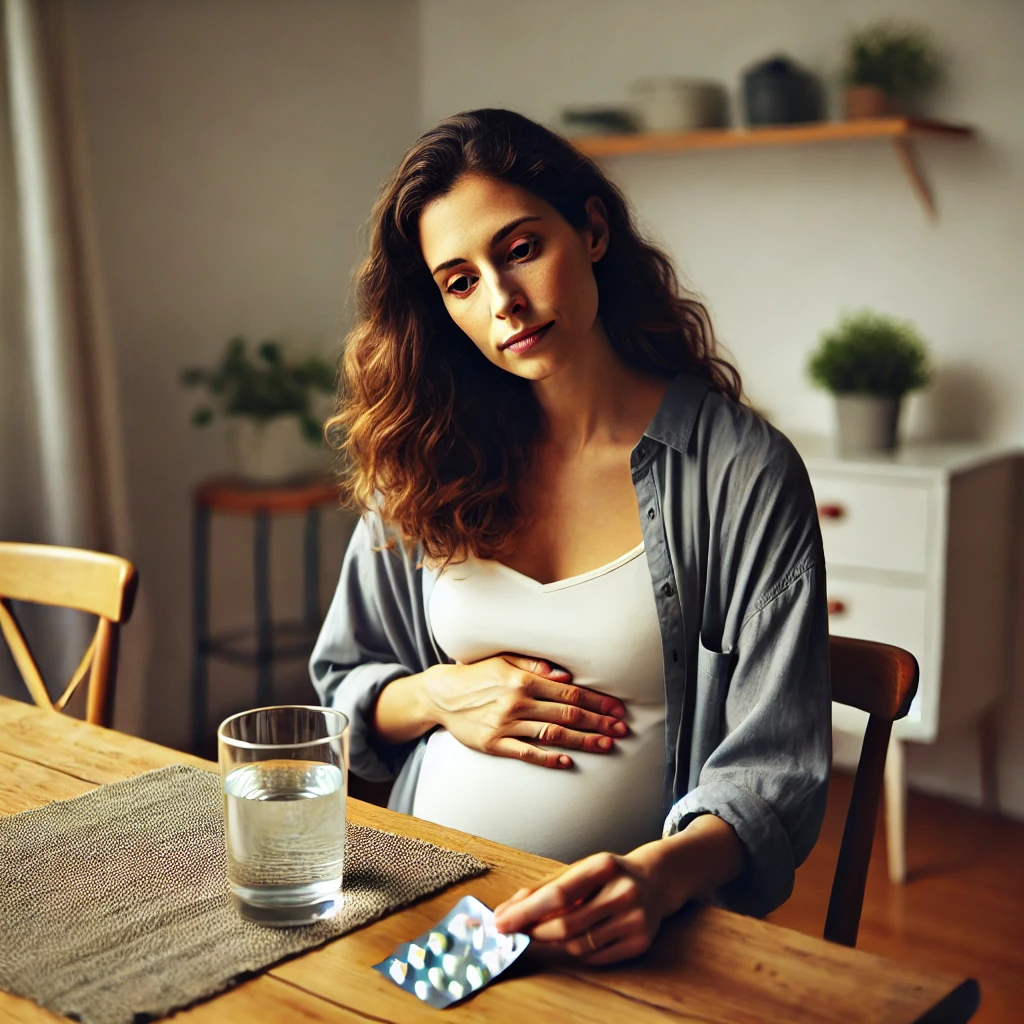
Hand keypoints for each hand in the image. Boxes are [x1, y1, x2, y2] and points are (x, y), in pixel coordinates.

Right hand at [420, 654, 628, 768]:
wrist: (441, 694)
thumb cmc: (478, 675)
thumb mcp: (505, 660)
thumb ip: (536, 666)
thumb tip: (566, 676)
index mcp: (523, 680)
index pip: (569, 693)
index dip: (596, 702)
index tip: (616, 709)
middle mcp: (517, 702)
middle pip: (566, 715)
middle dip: (597, 723)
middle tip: (621, 730)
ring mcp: (505, 725)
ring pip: (552, 735)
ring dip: (582, 741)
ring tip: (605, 745)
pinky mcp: (494, 744)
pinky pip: (526, 753)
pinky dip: (548, 758)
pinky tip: (567, 761)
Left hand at [492, 849, 666, 964]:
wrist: (656, 880)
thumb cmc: (609, 874)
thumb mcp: (580, 868)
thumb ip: (545, 887)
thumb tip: (508, 910)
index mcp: (603, 866)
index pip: (557, 894)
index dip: (526, 911)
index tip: (501, 922)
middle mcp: (623, 893)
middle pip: (566, 925)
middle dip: (534, 932)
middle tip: (516, 933)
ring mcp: (635, 920)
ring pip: (578, 945)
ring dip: (553, 943)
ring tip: (545, 932)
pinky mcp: (640, 943)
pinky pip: (595, 958)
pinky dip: (576, 951)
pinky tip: (573, 939)